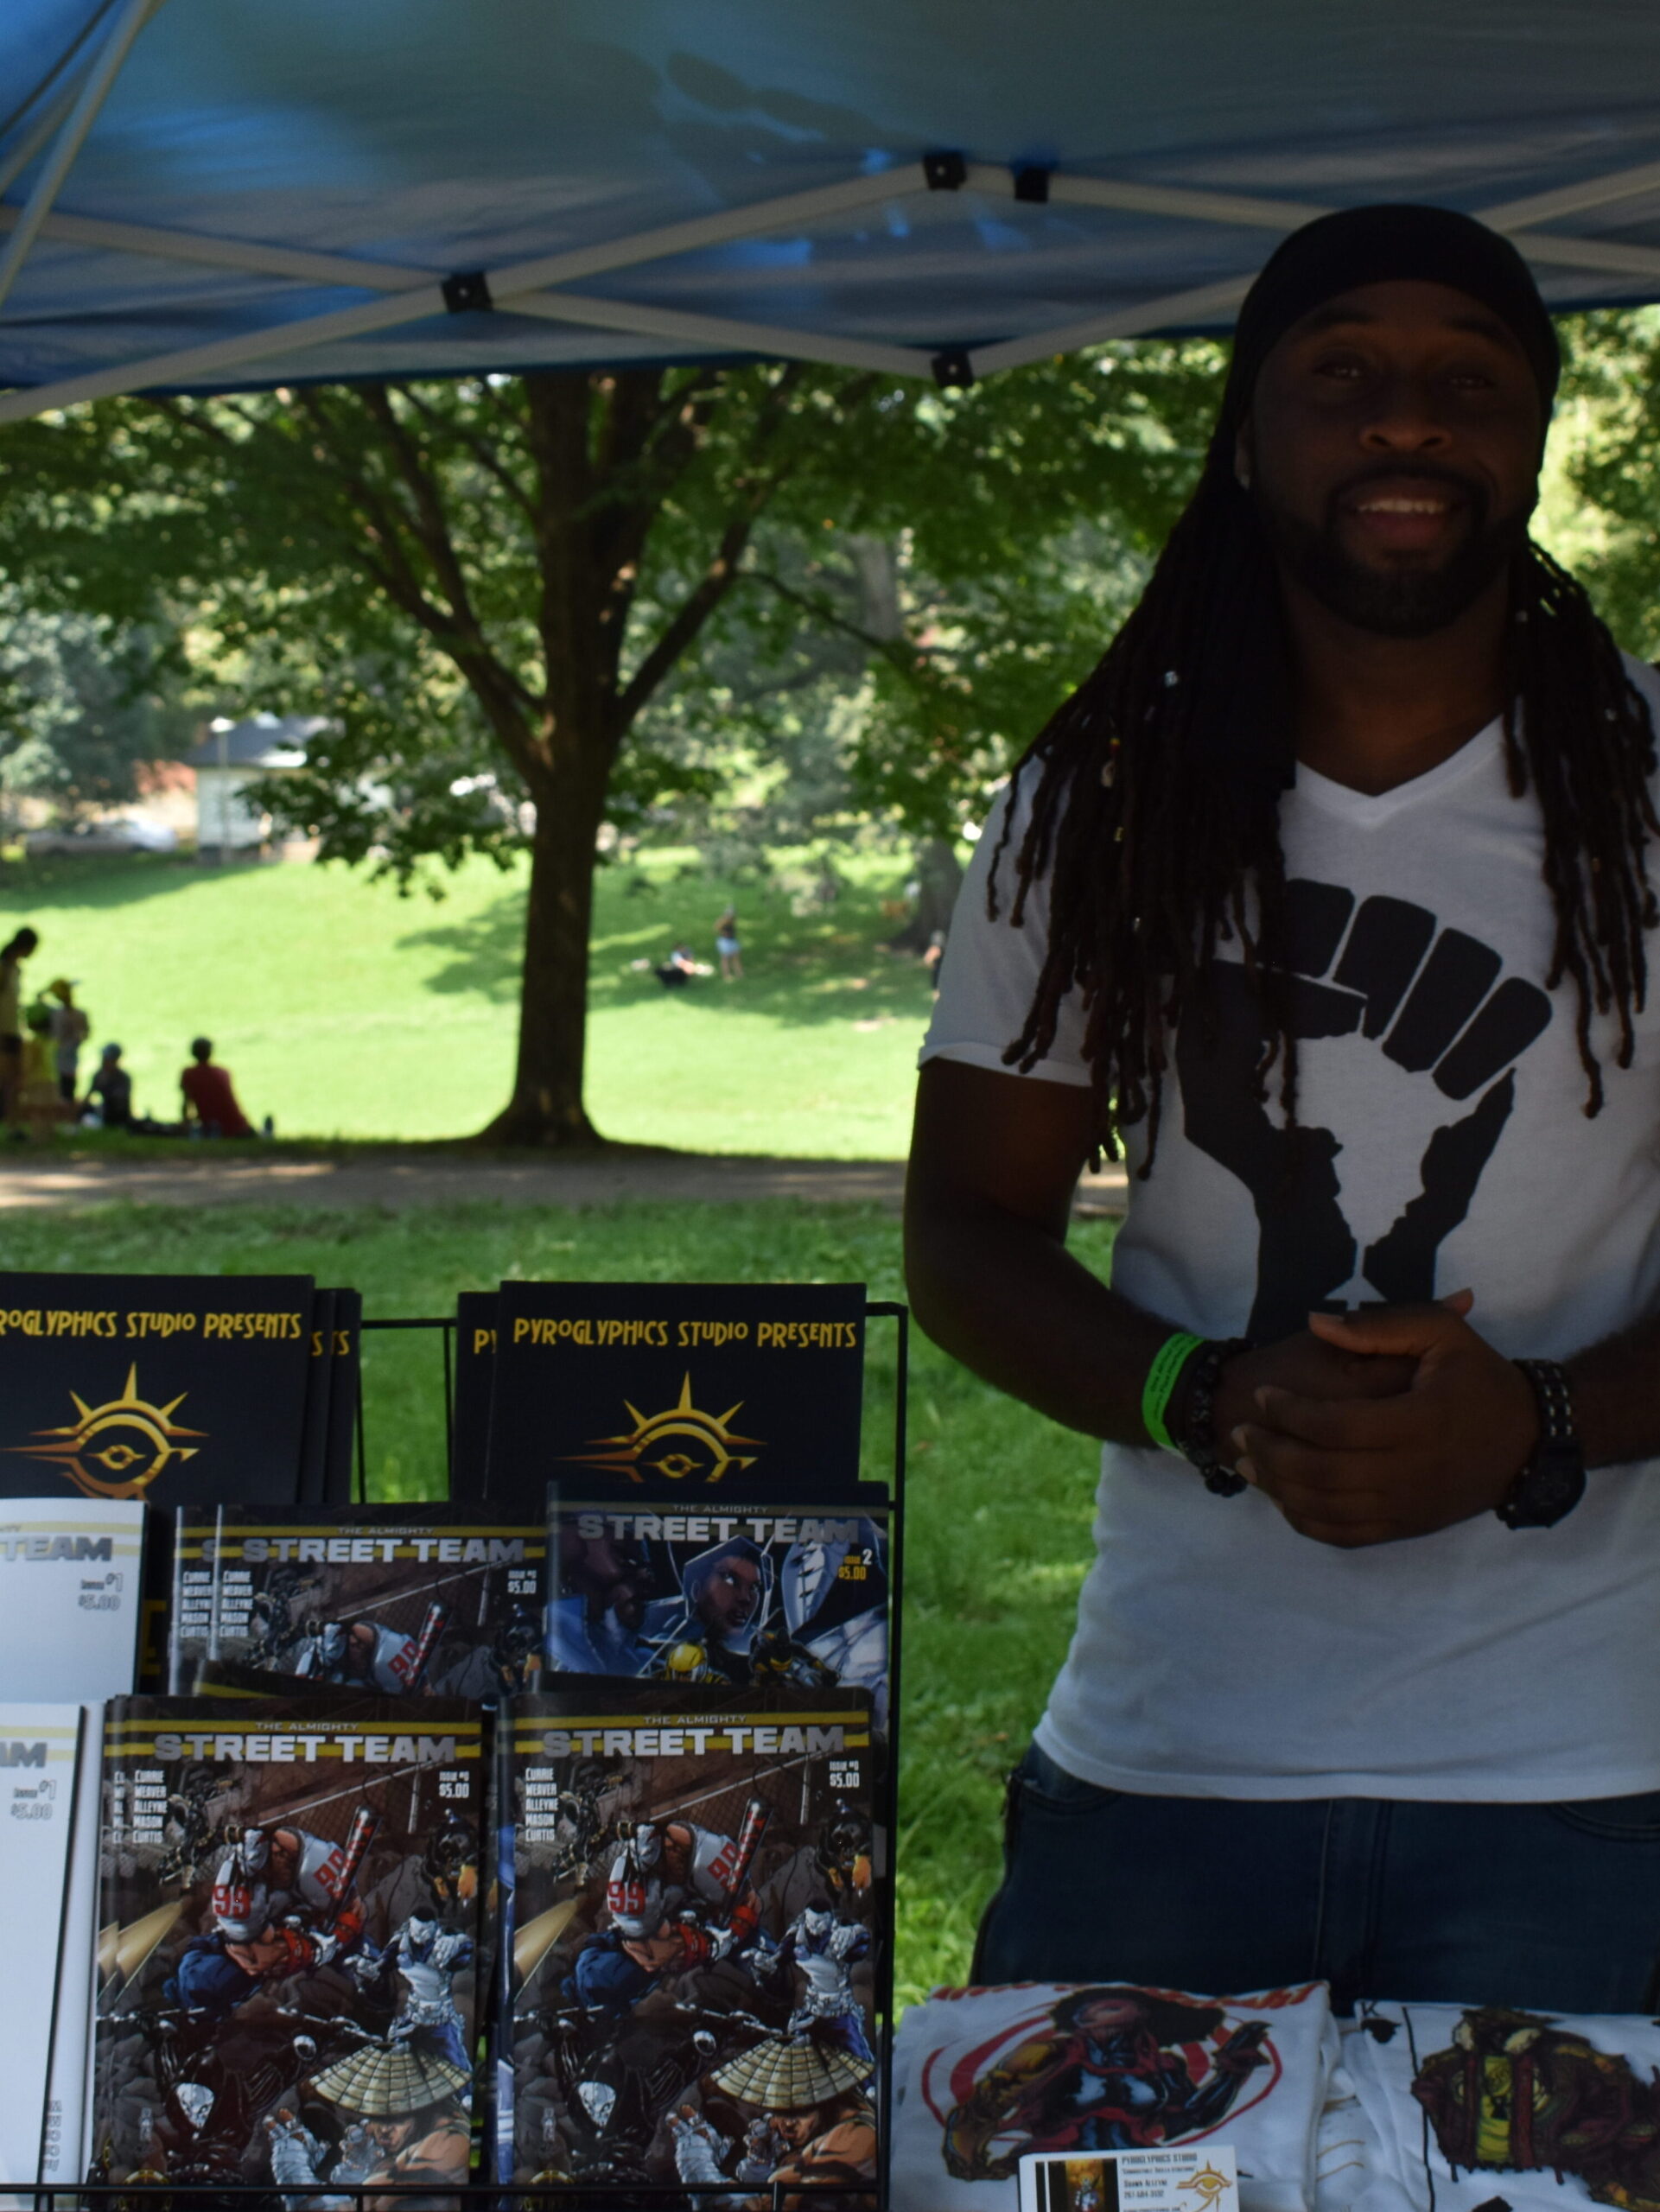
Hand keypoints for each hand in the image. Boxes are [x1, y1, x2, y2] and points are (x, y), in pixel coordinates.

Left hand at [1231, 1296, 1538, 1546]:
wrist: (1530, 1439)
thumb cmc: (1481, 1379)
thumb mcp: (1441, 1335)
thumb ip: (1378, 1327)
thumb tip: (1316, 1323)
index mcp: (1417, 1422)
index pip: (1334, 1426)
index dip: (1289, 1412)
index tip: (1263, 1395)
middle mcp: (1412, 1472)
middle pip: (1321, 1472)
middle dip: (1271, 1451)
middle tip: (1240, 1431)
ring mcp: (1409, 1507)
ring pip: (1327, 1509)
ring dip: (1278, 1488)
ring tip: (1248, 1463)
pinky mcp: (1409, 1528)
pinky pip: (1346, 1535)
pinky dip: (1307, 1521)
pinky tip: (1284, 1498)